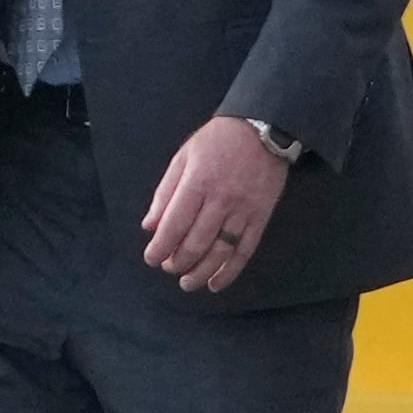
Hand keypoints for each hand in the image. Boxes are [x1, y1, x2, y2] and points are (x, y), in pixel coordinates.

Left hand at [142, 113, 294, 294]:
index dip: (161, 247)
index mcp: (197, 183)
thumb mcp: (183, 158)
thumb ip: (165, 192)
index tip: (151, 259)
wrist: (262, 129)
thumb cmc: (216, 141)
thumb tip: (149, 225)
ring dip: (201, 271)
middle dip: (178, 261)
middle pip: (197, 241)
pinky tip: (216, 283)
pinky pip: (245, 250)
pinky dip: (230, 270)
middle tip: (168, 268)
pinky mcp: (262, 217)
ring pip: (221, 250)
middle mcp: (221, 199)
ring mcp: (244, 210)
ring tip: (187, 283)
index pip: (175, 224)